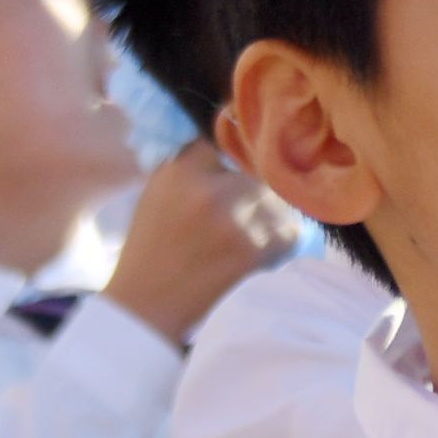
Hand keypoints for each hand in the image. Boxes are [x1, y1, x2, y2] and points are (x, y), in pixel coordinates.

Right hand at [99, 141, 302, 346]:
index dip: (236, 148)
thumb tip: (232, 133)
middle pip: (260, 166)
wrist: (148, 303)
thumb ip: (191, 161)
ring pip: (279, 198)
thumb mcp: (158, 189)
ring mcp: (235, 220)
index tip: (243, 155)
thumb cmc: (153, 245)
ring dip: (272, 210)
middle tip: (250, 198)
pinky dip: (280, 238)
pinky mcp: (254, 250)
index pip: (225, 136)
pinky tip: (259, 247)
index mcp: (180, 171)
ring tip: (251, 226)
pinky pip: (289, 230)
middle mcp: (208, 190)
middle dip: (259, 180)